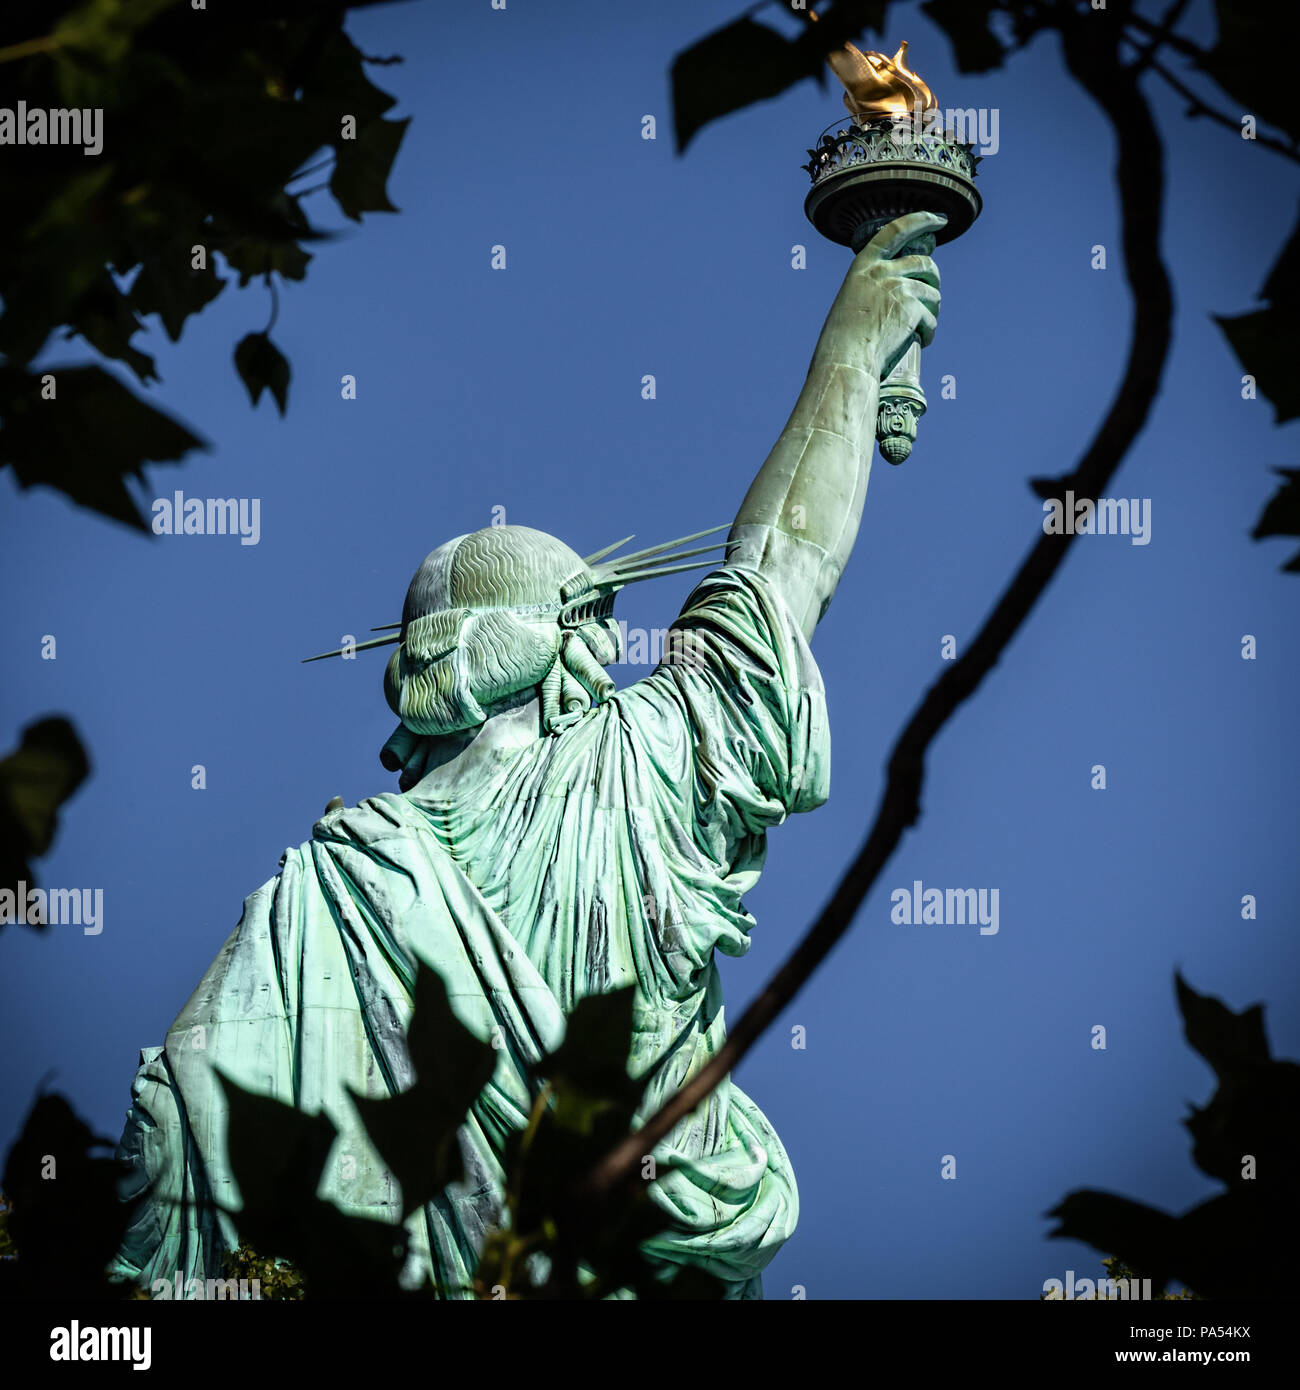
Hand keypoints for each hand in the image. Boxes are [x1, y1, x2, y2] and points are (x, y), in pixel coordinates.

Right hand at [822, 210, 944, 378]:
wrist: (846, 358)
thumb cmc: (841, 339)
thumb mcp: (851, 300)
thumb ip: (872, 288)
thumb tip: (895, 291)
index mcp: (864, 265)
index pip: (897, 230)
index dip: (921, 220)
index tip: (939, 218)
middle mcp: (883, 271)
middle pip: (924, 263)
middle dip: (933, 276)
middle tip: (934, 290)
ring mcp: (899, 289)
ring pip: (932, 293)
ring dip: (932, 309)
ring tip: (923, 326)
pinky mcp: (912, 309)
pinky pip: (931, 319)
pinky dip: (929, 332)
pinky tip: (922, 341)